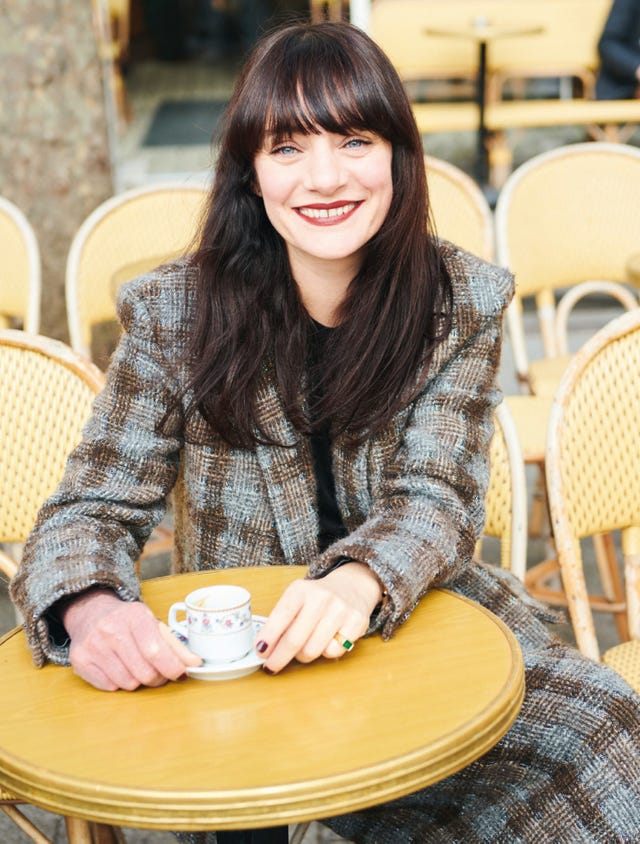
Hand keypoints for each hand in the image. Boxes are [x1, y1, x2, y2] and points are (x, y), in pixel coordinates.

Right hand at [62, 587, 201, 690]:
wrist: (90, 613)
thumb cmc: (127, 621)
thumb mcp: (152, 623)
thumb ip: (174, 645)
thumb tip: (194, 664)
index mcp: (134, 616)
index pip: (155, 650)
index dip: (172, 667)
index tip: (181, 674)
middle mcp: (111, 629)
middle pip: (144, 672)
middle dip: (157, 678)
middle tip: (158, 673)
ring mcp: (93, 646)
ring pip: (128, 683)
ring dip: (138, 681)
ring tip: (136, 666)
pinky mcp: (80, 661)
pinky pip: (110, 687)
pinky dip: (119, 683)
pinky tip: (118, 668)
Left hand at [255, 562, 382, 674]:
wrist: (352, 586)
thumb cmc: (316, 599)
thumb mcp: (297, 599)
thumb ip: (282, 620)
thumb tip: (265, 649)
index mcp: (301, 589)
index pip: (281, 615)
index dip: (269, 636)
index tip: (260, 651)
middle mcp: (321, 597)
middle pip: (295, 639)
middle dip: (279, 657)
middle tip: (271, 666)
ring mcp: (340, 610)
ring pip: (312, 650)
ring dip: (302, 656)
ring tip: (302, 649)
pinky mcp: (356, 623)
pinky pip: (333, 652)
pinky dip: (325, 652)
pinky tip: (326, 641)